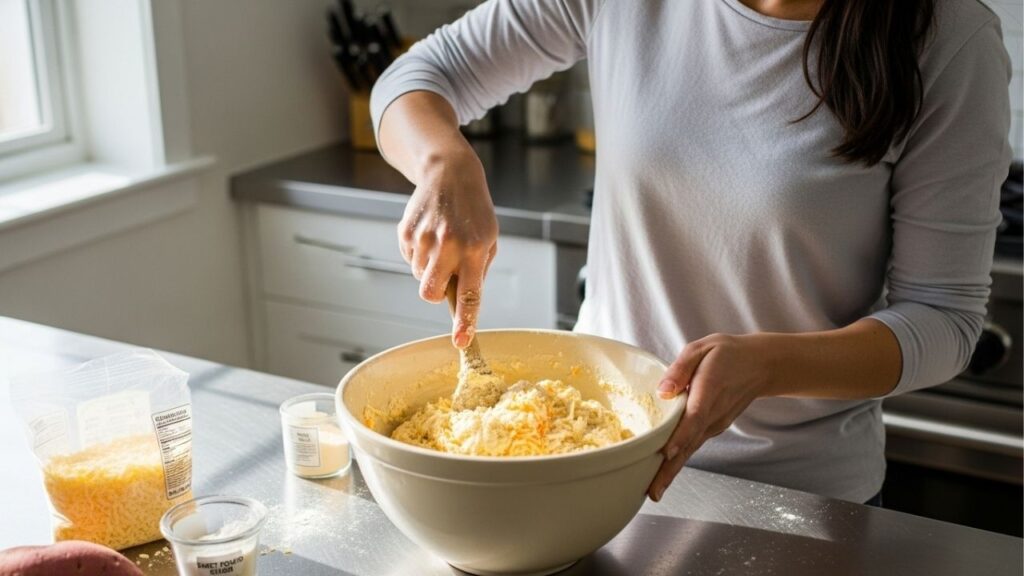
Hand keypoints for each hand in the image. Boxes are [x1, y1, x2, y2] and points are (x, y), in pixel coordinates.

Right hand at [398, 150, 497, 347]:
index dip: (464, 322)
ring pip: (419, 277)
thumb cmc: (474, 210)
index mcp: (473, 250)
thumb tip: (461, 302)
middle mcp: (447, 245)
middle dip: (436, 295)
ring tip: (441, 243)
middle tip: (445, 279)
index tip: (461, 342)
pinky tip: (430, 234)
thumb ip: (476, 271)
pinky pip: (409, 260)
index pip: (469, 295)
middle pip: (430, 294)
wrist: (450, 173)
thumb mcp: (488, 239)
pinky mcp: (406, 232)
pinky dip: (419, 255)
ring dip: (430, 270)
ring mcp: (423, 239)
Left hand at [648, 333, 773, 500]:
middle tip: (653, 492)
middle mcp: (713, 413)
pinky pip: (693, 445)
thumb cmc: (727, 354)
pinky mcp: (713, 427)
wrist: (761, 366)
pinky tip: (664, 473)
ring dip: (672, 470)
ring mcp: (715, 424)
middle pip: (689, 444)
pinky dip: (679, 460)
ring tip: (654, 490)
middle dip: (670, 468)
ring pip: (691, 449)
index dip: (681, 435)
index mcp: (709, 390)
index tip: (667, 453)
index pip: (694, 416)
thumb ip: (680, 368)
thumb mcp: (702, 349)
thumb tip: (663, 391)